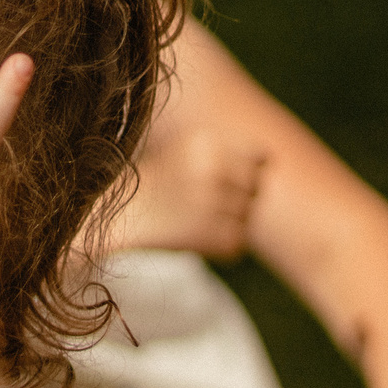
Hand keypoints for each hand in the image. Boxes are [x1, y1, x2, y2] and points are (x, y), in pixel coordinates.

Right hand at [104, 112, 267, 258]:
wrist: (118, 217)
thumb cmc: (156, 182)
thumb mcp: (186, 150)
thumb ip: (227, 149)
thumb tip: (270, 159)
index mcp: (204, 141)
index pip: (259, 159)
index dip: (248, 174)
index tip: (226, 182)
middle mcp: (209, 168)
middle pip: (256, 189)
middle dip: (238, 199)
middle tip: (206, 205)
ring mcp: (207, 202)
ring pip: (246, 217)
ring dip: (229, 223)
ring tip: (196, 220)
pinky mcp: (205, 234)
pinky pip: (236, 243)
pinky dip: (221, 246)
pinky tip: (196, 239)